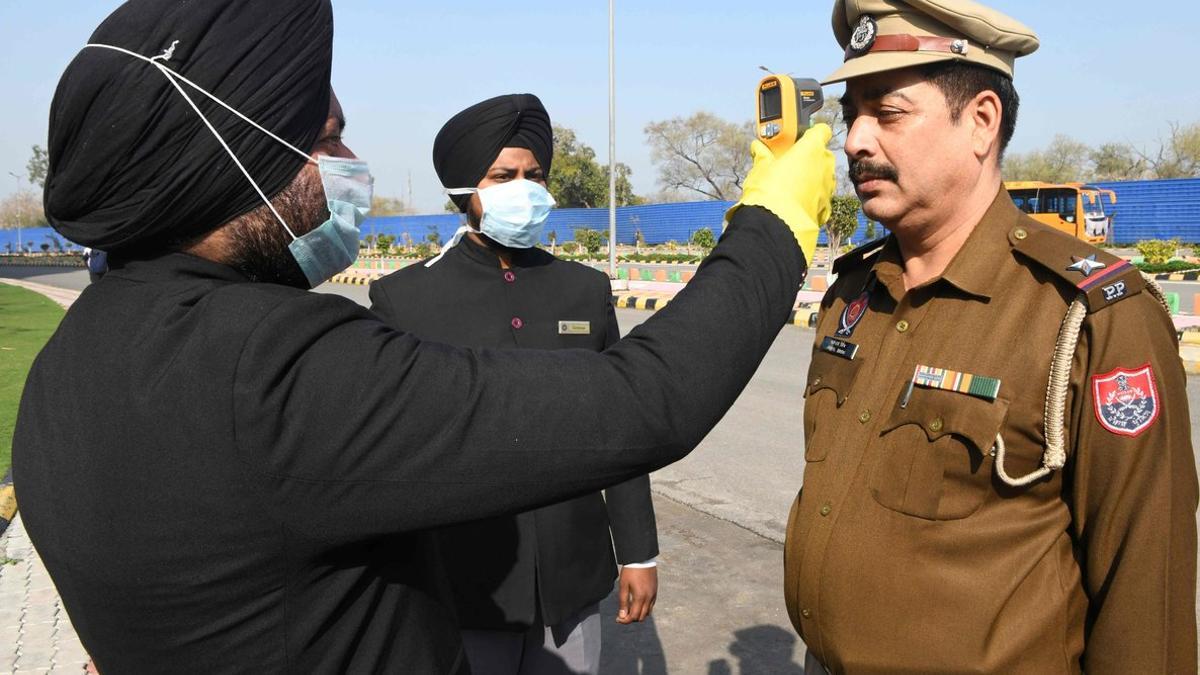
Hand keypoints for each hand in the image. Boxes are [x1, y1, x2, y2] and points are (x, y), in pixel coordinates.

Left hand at [615, 566, 657, 623]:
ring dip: (639, 614)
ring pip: (647, 612)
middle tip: (622, 615)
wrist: (641, 558)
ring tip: (630, 609)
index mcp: (640, 597)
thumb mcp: (623, 586)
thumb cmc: (630, 571)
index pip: (633, 616)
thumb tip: (622, 616)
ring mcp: (653, 595)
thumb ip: (623, 602)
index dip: (625, 620)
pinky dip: (645, 608)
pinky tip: (637, 603)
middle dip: (631, 619)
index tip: (618, 619)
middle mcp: (649, 598)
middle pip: (641, 617)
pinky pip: (651, 605)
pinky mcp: (655, 591)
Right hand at [726, 124, 835, 263]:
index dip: (810, 134)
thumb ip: (763, 155)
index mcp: (811, 148)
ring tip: (790, 186)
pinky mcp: (826, 206)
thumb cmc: (769, 190)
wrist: (777, 225)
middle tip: (788, 164)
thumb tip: (758, 147)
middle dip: (808, 158)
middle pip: (822, 154)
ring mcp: (828, 186)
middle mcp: (825, 165)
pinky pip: (820, 196)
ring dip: (811, 178)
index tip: (798, 139)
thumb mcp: (761, 168)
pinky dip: (812, 197)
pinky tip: (795, 202)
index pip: (820, 130)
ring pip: (822, 176)